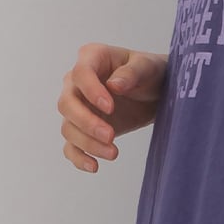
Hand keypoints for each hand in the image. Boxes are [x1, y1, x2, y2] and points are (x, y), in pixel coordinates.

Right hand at [57, 43, 167, 172]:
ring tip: (114, 153)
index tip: (111, 107)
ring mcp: (78, 106)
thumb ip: (132, 73)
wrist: (156, 94)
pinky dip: (79, 157)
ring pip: (68, 127)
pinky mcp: (83, 128)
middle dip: (86, 122)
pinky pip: (71, 146)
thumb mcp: (148, 67)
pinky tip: (94, 166)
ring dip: (87, 143)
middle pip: (67, 104)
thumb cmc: (151, 73)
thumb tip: (113, 85)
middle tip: (111, 136)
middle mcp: (77, 82)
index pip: (80, 74)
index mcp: (92, 58)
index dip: (91, 92)